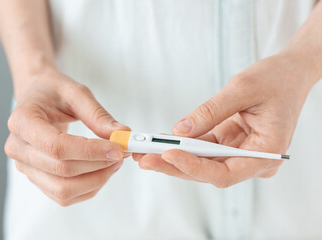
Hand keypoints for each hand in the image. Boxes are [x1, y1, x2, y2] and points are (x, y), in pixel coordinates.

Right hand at [5, 70, 129, 205]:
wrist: (36, 97)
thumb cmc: (53, 92)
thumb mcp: (76, 93)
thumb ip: (98, 115)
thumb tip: (122, 135)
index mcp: (22, 121)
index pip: (57, 146)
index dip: (90, 151)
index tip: (117, 148)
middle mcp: (18, 148)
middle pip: (62, 170)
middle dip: (99, 165)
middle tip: (122, 152)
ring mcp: (25, 166)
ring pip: (63, 190)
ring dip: (96, 180)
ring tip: (114, 162)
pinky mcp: (36, 177)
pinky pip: (63, 195)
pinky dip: (88, 188)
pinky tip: (102, 171)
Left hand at [134, 53, 314, 186]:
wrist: (289, 73)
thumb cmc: (275, 79)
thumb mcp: (242, 90)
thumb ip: (210, 112)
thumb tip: (180, 130)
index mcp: (267, 153)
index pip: (225, 172)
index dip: (194, 167)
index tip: (168, 155)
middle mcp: (253, 160)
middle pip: (209, 172)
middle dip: (175, 165)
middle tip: (145, 158)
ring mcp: (241, 154)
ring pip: (203, 163)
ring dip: (174, 157)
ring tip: (145, 151)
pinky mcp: (230, 145)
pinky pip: (203, 150)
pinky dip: (183, 146)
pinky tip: (162, 141)